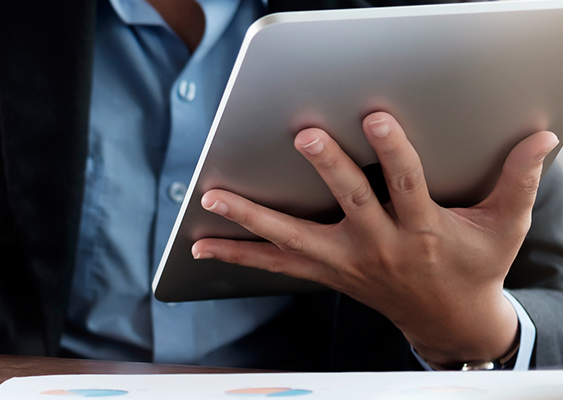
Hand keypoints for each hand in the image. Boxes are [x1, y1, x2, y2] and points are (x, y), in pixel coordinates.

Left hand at [192, 112, 558, 364]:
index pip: (408, 184)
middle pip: (350, 202)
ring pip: (294, 239)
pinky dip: (237, 254)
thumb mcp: (502, 226)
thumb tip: (543, 139)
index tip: (377, 119)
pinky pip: (274, 264)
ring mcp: (346, 261)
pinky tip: (201, 245)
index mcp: (422, 230)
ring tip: (215, 197)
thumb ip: (517, 181)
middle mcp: (379, 245)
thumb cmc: (473, 265)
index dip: (394, 151)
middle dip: (328, 169)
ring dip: (252, 218)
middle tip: (305, 138)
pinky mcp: (325, 272)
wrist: (448, 319)